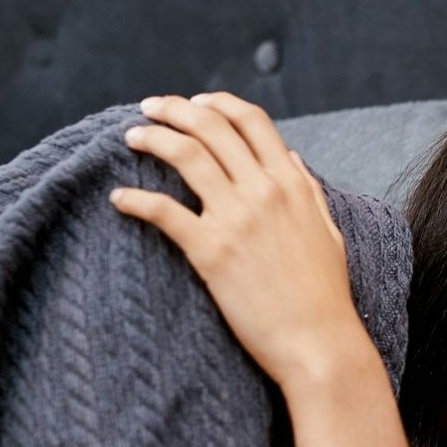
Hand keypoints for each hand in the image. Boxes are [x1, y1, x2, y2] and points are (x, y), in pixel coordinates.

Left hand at [108, 92, 367, 387]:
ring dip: (152, 138)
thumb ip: (308, 190)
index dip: (218, 104)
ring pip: (186, 154)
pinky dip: (135, 200)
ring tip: (132, 138)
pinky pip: (164, 211)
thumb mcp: (328, 231)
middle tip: (149, 108)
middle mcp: (264, 191)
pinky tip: (119, 199)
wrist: (318, 343)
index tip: (195, 103)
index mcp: (292, 184)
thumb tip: (291, 157)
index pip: (252, 120)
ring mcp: (237, 219)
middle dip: (174, 109)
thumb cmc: (326, 295)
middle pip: (211, 126)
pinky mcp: (211, 252)